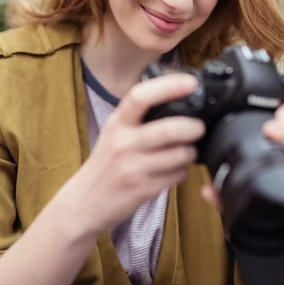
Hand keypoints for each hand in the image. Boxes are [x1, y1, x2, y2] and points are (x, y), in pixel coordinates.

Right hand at [75, 73, 204, 233]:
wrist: (84, 202)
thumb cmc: (106, 162)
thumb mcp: (114, 131)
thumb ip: (138, 116)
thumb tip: (175, 97)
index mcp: (117, 122)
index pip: (141, 96)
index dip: (169, 86)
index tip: (190, 82)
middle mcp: (123, 143)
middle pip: (168, 129)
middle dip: (193, 127)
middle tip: (199, 127)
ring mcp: (132, 167)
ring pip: (179, 155)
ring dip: (191, 151)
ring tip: (188, 150)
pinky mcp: (142, 189)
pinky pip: (177, 176)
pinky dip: (183, 171)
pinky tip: (176, 169)